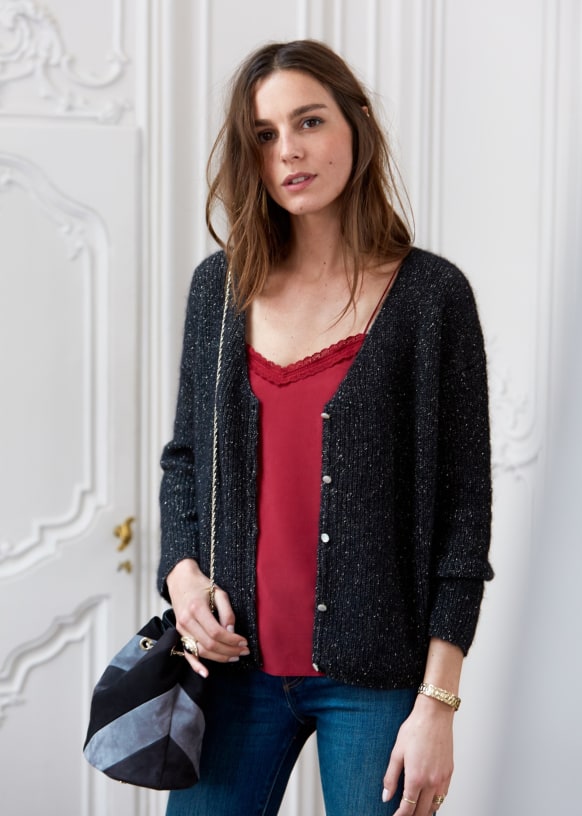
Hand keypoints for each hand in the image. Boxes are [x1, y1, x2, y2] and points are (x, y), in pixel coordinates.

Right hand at [166, 558, 249, 676]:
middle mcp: (186, 621)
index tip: (244, 642)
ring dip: (219, 657)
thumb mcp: (219, 592)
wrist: (181, 580)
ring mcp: (180, 628)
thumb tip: (232, 633)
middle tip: (244, 651)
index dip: (232, 640)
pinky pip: (187, 653)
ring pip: (201, 651)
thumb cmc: (202, 585)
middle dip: (229, 650)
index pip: (216, 632)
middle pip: (209, 644)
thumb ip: (227, 612)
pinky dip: (196, 664)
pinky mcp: (179, 633)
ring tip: (235, 656)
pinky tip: (206, 673)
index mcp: (196, 608)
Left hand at [382, 695, 453, 814]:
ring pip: (435, 806)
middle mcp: (432, 782)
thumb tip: (386, 796)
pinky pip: (443, 795)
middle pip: (422, 811)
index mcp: (416, 778)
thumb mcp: (397, 752)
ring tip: (415, 810)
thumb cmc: (415, 729)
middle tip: (403, 814)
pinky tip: (429, 799)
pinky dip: (436, 802)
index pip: (408, 808)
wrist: (435, 715)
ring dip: (424, 811)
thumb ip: (391, 777)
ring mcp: (443, 778)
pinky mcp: (449, 772)